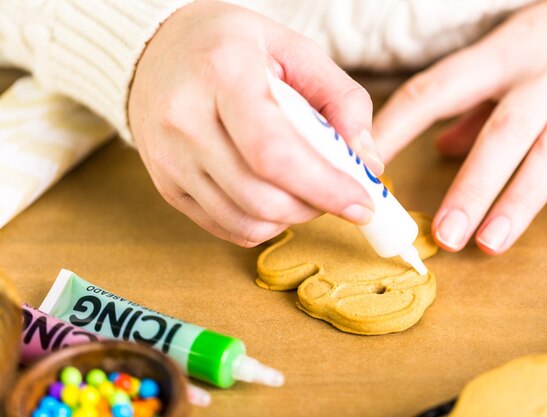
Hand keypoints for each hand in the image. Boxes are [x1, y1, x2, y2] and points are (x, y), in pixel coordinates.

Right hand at [128, 1, 383, 246]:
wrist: (156, 51)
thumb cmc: (232, 47)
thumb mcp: (294, 50)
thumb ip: (342, 99)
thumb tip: (368, 164)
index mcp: (222, 73)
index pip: (274, 151)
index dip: (324, 187)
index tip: (362, 204)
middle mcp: (185, 119)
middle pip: (261, 196)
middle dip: (315, 207)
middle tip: (339, 195)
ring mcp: (169, 158)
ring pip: (245, 221)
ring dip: (291, 219)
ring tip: (306, 192)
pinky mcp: (166, 185)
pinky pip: (226, 227)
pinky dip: (263, 225)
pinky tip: (274, 198)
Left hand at [373, 0, 546, 253]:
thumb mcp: (506, 54)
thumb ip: (472, 104)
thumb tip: (439, 149)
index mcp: (498, 58)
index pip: (434, 91)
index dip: (397, 127)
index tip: (368, 167)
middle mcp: (541, 75)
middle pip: (500, 134)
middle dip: (470, 187)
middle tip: (442, 233)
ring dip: (520, 201)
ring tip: (491, 243)